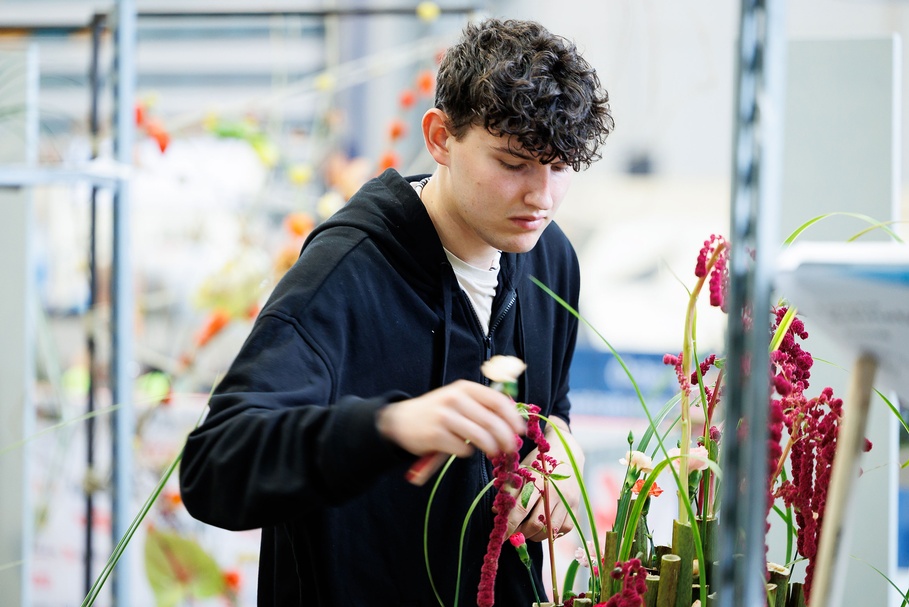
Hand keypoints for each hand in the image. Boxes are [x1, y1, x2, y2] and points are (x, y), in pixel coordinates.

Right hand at [376, 380, 524, 458]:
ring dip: (491, 449)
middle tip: (511, 449)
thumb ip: (481, 406)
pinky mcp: (436, 435)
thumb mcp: (458, 399)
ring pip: (481, 437)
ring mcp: (444, 417)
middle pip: (492, 422)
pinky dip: (466, 451)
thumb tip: (514, 421)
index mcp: (464, 388)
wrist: (401, 420)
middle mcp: (455, 399)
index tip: (521, 431)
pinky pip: (463, 448)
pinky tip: (459, 447)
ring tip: (492, 452)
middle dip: (507, 439)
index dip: (513, 418)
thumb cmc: (437, 412)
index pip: (498, 401)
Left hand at [506, 417, 584, 542]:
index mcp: (538, 480)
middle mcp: (555, 492)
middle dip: (521, 533)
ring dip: (535, 535)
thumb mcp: (522, 470)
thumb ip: (510, 490)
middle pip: (535, 524)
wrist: (566, 451)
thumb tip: (497, 512)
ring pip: (550, 530)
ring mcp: (567, 501)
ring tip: (527, 530)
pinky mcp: (575, 506)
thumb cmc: (538, 461)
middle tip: (513, 532)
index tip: (500, 536)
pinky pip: (564, 529)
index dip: (509, 526)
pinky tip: (544, 526)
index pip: (521, 509)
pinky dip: (552, 532)